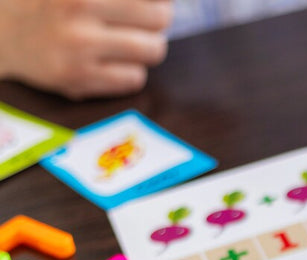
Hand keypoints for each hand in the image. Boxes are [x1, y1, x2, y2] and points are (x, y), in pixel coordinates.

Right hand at [0, 0, 172, 98]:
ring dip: (146, 48)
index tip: (156, 3)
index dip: (159, 0)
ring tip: (128, 42)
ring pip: (152, 52)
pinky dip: (131, 71)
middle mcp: (78, 15)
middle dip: (156, 20)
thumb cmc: (49, 5)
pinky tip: (113, 62)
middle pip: (159, 19)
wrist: (4, 34)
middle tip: (143, 22)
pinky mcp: (78, 81)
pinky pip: (134, 79)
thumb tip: (166, 2)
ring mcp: (79, 51)